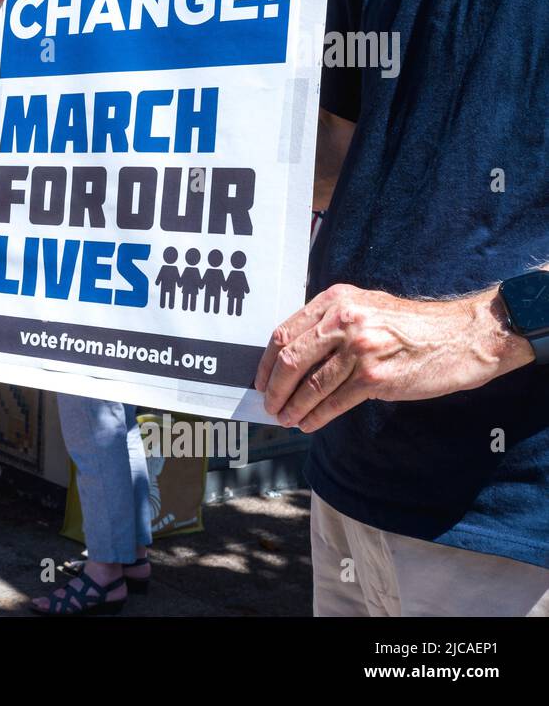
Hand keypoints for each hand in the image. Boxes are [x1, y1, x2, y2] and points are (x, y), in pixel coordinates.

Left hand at [255, 284, 534, 431]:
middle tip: (269, 404)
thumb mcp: (366, 307)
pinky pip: (334, 401)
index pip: (285, 333)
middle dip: (274, 387)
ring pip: (310, 384)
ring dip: (293, 407)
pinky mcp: (376, 377)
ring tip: (286, 418)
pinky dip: (316, 416)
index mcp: (335, 300)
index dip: (266, 362)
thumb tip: (291, 355)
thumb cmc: (412, 325)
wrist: (462, 335)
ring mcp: (360, 349)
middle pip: (291, 359)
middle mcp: (344, 321)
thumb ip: (331, 322)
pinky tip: (308, 423)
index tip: (260, 380)